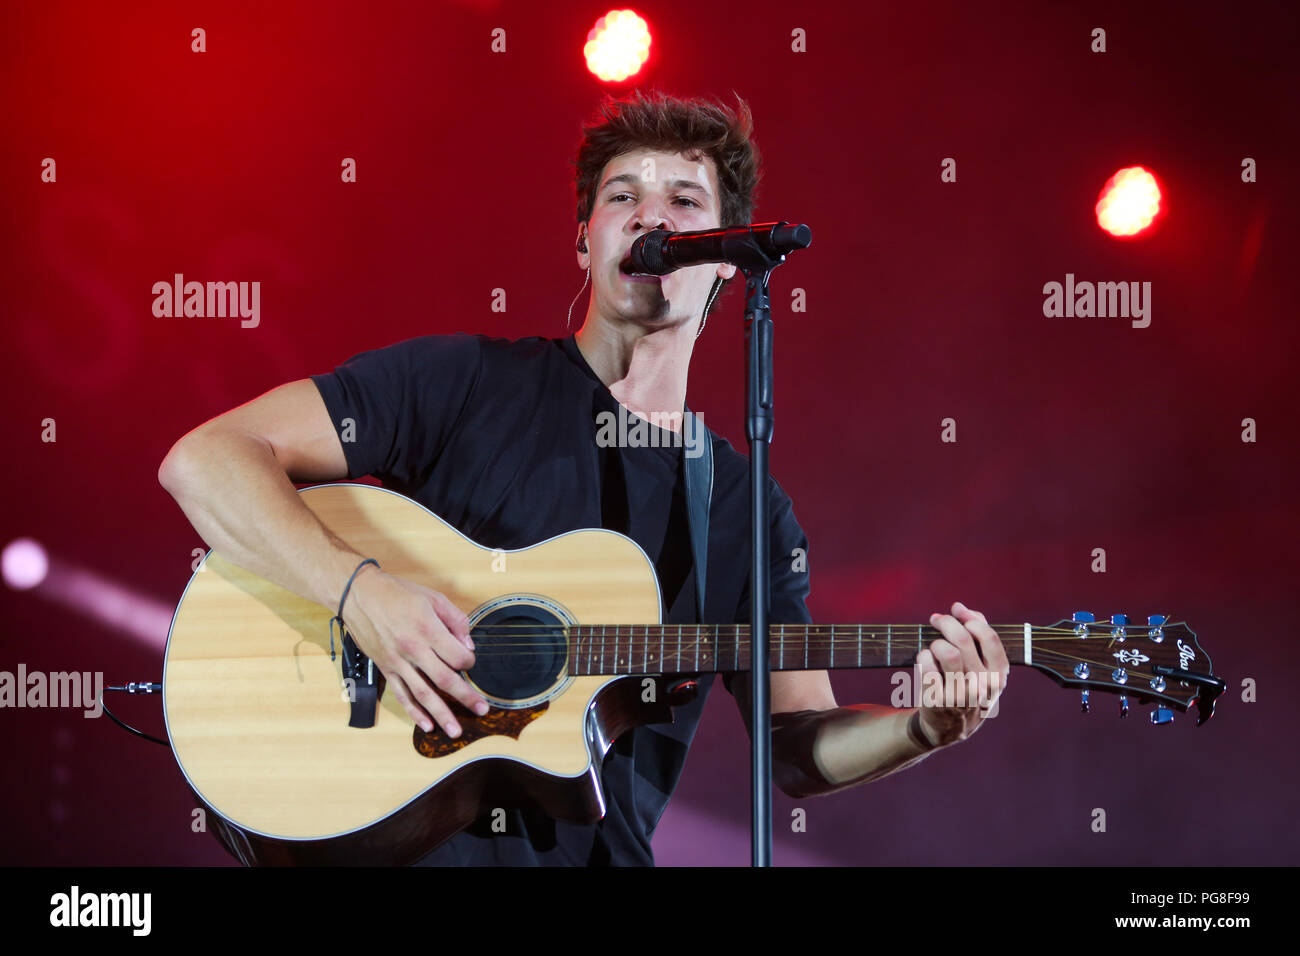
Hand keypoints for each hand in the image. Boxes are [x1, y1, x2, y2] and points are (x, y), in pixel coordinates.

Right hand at [344, 568, 488, 736]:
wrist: (358, 595)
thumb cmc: (396, 594)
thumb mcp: (433, 597)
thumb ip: (455, 620)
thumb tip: (468, 644)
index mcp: (427, 629)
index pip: (457, 656)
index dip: (470, 661)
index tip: (471, 661)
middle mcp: (413, 649)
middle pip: (444, 680)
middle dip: (466, 697)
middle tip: (482, 710)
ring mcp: (398, 662)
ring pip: (423, 694)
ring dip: (441, 714)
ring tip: (455, 730)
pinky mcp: (386, 669)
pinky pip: (401, 695)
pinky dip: (414, 712)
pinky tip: (426, 725)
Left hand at [914, 601, 1008, 747]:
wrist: (950, 726)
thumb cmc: (967, 685)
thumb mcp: (983, 665)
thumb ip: (977, 633)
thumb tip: (959, 607)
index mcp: (998, 675)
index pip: (989, 637)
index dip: (970, 619)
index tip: (957, 612)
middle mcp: (982, 685)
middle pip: (963, 639)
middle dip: (946, 622)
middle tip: (936, 620)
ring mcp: (961, 695)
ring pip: (946, 651)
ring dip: (936, 642)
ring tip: (934, 646)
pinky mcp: (938, 700)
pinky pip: (926, 664)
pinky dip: (923, 656)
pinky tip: (925, 660)